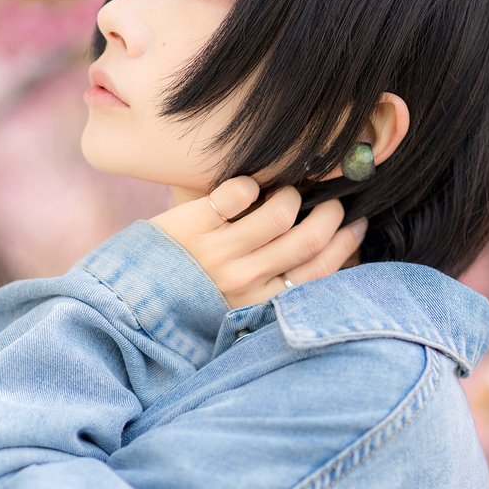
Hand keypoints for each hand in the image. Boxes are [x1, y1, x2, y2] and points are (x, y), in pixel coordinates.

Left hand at [149, 176, 366, 309]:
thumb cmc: (194, 298)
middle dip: (330, 213)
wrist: (131, 299)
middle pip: (310, 238)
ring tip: (286, 192)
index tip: (356, 224)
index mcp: (260, 302)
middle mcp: (244, 280)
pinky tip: (246, 187)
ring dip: (290, 194)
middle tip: (330, 201)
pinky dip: (247, 184)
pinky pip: (236, 193)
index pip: (320, 271)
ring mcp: (218, 252)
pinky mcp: (193, 225)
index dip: (347, 244)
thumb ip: (274, 283)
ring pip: (280, 210)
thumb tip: (321, 250)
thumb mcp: (239, 304)